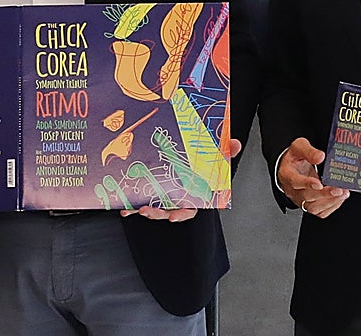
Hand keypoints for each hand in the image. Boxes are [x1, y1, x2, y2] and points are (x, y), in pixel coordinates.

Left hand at [118, 138, 241, 220]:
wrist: (189, 155)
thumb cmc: (203, 163)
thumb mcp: (215, 157)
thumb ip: (226, 152)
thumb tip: (236, 143)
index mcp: (194, 194)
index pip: (190, 209)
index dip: (182, 214)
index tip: (175, 216)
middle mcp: (179, 198)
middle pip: (169, 211)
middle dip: (159, 213)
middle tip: (148, 211)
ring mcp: (165, 197)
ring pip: (155, 208)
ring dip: (146, 211)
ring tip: (137, 209)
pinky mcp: (152, 193)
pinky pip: (142, 202)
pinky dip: (132, 206)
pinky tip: (124, 208)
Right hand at [277, 137, 347, 218]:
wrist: (290, 167)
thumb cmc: (294, 158)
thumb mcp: (298, 147)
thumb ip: (309, 151)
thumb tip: (320, 157)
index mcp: (287, 174)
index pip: (295, 181)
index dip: (307, 184)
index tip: (319, 183)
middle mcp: (292, 190)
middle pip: (306, 197)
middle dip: (324, 194)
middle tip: (338, 189)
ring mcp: (300, 200)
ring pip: (313, 208)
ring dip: (330, 201)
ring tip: (343, 193)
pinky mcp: (308, 205)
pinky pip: (320, 212)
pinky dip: (332, 206)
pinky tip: (340, 198)